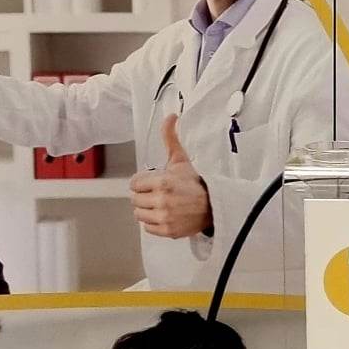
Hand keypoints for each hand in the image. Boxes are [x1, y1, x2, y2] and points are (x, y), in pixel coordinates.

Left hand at [131, 114, 212, 238]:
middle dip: (146, 196)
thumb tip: (170, 117)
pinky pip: (147, 228)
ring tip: (163, 205)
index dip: (144, 182)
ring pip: (139, 214)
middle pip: (135, 199)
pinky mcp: (168, 231)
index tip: (155, 183)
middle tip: (161, 194)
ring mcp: (164, 217)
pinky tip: (166, 215)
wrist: (214, 205)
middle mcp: (162, 200)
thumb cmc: (195, 184)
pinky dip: (155, 223)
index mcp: (162, 182)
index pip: (134, 184)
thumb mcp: (180, 160)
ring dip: (148, 210)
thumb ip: (170, 138)